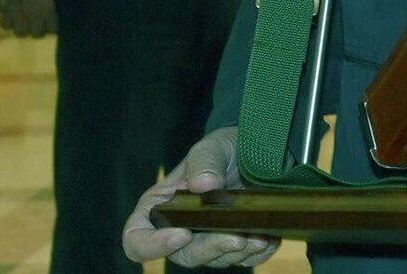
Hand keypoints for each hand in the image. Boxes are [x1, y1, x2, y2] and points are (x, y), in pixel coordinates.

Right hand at [122, 127, 278, 266]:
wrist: (256, 151)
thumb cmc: (222, 149)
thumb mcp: (211, 147)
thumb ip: (205, 162)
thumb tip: (204, 185)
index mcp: (159, 207)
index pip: (137, 238)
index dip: (152, 245)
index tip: (181, 235)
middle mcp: (180, 228)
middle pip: (183, 255)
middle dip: (211, 249)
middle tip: (236, 238)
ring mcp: (209, 238)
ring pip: (216, 259)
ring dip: (238, 252)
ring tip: (259, 237)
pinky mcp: (236, 242)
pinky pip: (244, 258)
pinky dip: (256, 253)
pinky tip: (268, 239)